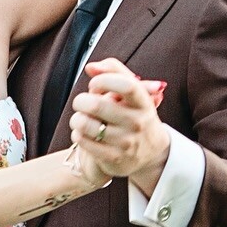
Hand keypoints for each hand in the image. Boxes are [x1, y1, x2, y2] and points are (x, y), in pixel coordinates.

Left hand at [68, 60, 169, 189]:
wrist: (149, 153)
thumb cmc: (134, 114)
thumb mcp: (133, 91)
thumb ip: (114, 71)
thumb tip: (90, 68)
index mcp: (143, 103)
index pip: (127, 85)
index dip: (104, 80)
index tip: (94, 85)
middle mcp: (137, 123)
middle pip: (97, 105)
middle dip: (81, 100)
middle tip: (81, 102)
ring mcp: (125, 143)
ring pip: (85, 125)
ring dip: (76, 119)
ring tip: (80, 119)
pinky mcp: (113, 159)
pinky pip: (83, 141)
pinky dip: (77, 134)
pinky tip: (83, 133)